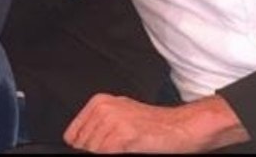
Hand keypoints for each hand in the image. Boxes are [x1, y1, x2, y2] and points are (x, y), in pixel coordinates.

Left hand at [63, 93, 248, 152]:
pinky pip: (106, 154)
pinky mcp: (124, 135)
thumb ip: (98, 125)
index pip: (74, 135)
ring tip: (126, 149)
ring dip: (107, 154)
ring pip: (94, 151)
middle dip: (96, 152)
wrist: (182, 126)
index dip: (84, 148)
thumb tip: (79, 142)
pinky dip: (116, 155)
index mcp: (99, 103)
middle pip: (84, 145)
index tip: (94, 151)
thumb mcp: (120, 116)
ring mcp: (113, 121)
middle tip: (118, 148)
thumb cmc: (154, 124)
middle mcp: (103, 109)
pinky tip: (130, 151)